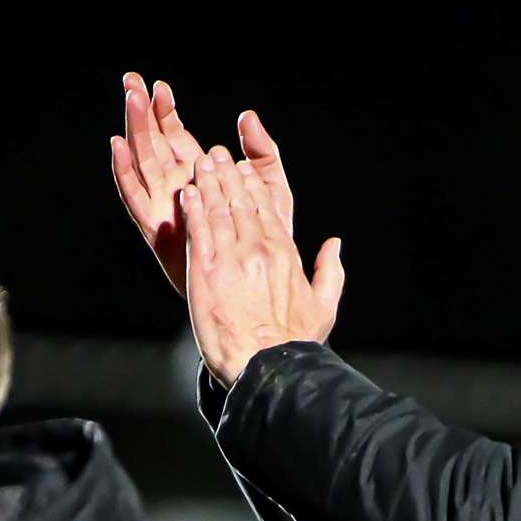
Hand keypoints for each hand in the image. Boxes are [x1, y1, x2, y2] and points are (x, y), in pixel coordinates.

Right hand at [111, 74, 293, 295]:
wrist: (256, 289)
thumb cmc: (267, 242)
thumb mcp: (272, 190)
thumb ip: (263, 152)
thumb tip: (247, 116)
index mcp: (200, 177)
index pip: (176, 136)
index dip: (167, 111)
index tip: (159, 85)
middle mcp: (177, 188)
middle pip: (153, 143)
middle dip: (142, 112)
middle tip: (132, 82)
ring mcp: (165, 207)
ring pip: (142, 162)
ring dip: (134, 130)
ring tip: (129, 101)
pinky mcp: (157, 228)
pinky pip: (135, 196)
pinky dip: (124, 171)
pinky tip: (118, 145)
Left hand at [182, 146, 343, 384]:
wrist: (264, 365)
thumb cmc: (295, 342)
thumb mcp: (324, 305)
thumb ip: (330, 270)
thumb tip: (334, 243)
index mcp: (284, 253)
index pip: (265, 208)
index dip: (251, 185)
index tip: (242, 169)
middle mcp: (258, 249)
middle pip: (239, 202)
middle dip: (226, 175)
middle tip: (215, 155)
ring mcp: (231, 259)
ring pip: (217, 210)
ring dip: (207, 184)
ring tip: (199, 165)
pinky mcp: (205, 272)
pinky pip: (198, 231)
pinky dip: (192, 210)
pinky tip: (186, 194)